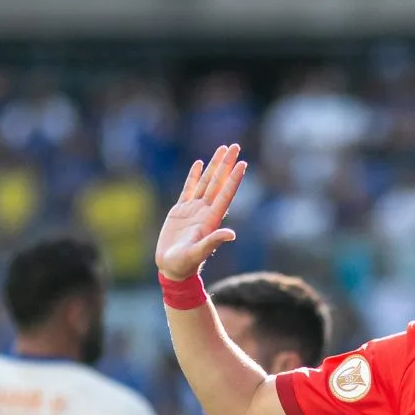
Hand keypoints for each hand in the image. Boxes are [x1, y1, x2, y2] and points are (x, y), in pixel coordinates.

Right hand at [155, 144, 246, 279]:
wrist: (171, 268)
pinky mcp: (180, 211)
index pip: (225, 194)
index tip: (243, 163)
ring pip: (206, 182)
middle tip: (236, 146)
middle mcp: (205, 211)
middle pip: (219, 182)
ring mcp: (193, 210)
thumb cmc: (184, 264)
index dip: (233, 178)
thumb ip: (213, 242)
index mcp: (211, 219)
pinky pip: (189, 188)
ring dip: (214, 165)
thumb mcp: (198, 253)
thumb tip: (231, 234)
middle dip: (227, 164)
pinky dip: (194, 175)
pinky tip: (199, 163)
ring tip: (222, 149)